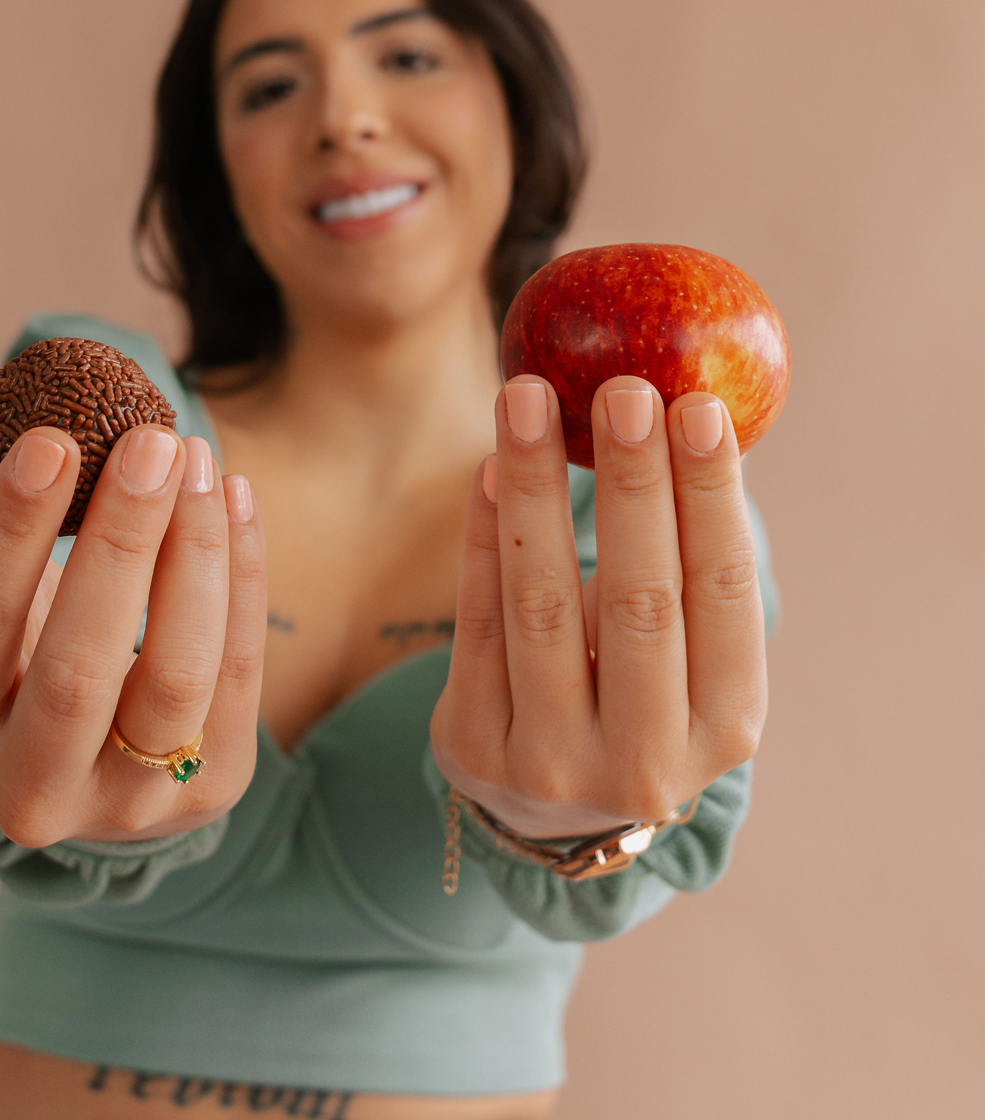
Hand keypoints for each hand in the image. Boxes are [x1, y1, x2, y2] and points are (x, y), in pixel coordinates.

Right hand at [0, 423, 266, 845]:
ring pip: (177, 673)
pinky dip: (244, 574)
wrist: (107, 766)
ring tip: (197, 457)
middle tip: (149, 442)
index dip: (9, 532)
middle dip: (120, 542)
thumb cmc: (27, 656)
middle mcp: (33, 788)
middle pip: (77, 669)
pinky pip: (242, 670)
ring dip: (196, 551)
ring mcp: (132, 801)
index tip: (51, 440)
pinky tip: (236, 495)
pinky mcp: (216, 784)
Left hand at [430, 374, 766, 839]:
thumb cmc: (636, 693)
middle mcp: (646, 762)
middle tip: (622, 389)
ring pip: (543, 605)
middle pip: (640, 601)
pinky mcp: (471, 745)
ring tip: (527, 397)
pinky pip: (475, 619)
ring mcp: (551, 762)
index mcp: (726, 728)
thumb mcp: (688, 655)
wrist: (548, 808)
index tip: (697, 408)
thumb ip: (686, 560)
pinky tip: (490, 467)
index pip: (724, 596)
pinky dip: (484, 535)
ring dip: (535, 489)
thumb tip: (681, 410)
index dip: (710, 499)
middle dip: (632, 485)